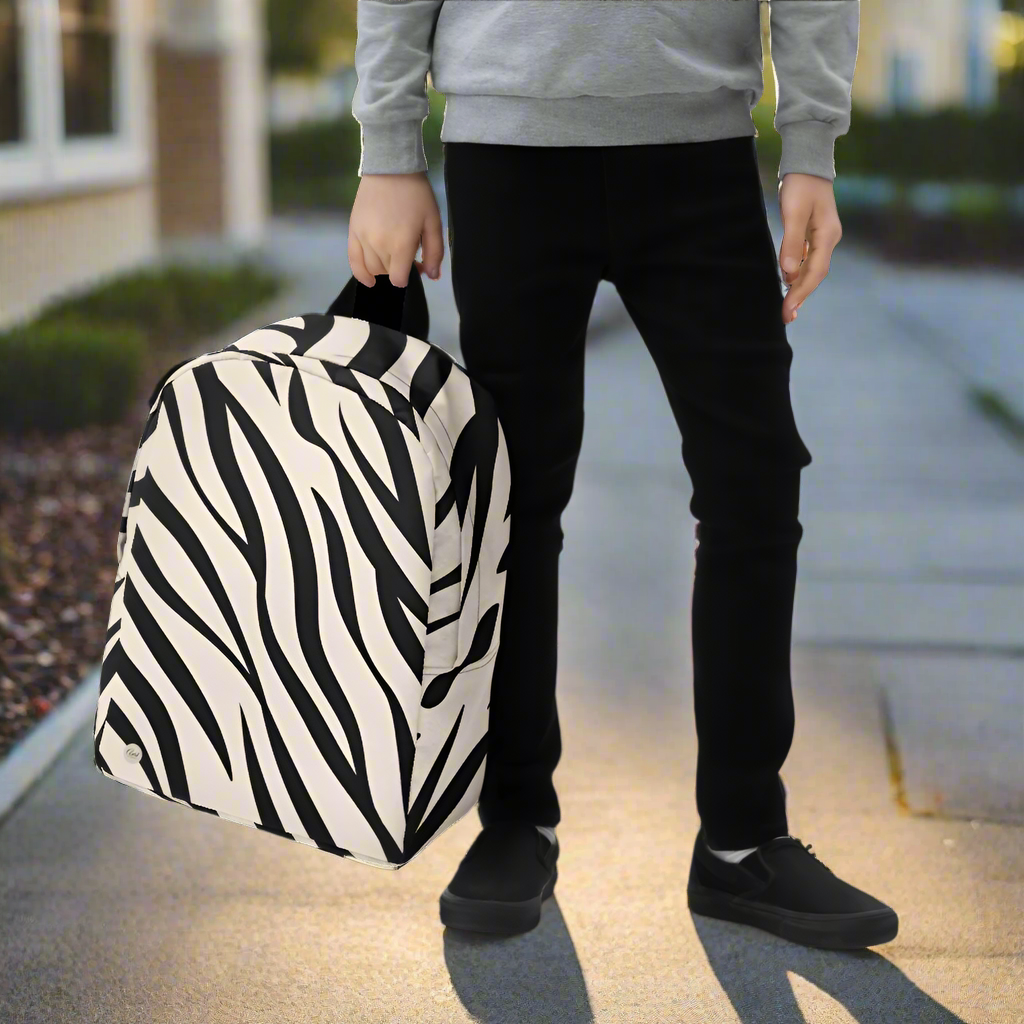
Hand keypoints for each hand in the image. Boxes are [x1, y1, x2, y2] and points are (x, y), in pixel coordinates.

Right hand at [348, 172, 444, 288]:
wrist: (390, 169)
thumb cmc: (416, 195)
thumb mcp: (433, 222)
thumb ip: (434, 253)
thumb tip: (432, 277)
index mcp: (401, 245)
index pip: (399, 279)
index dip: (407, 277)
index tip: (413, 267)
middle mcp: (379, 245)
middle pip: (386, 273)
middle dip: (397, 270)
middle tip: (406, 255)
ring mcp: (363, 239)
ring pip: (371, 268)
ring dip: (383, 268)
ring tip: (391, 255)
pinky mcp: (353, 231)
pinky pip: (353, 261)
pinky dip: (360, 273)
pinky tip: (369, 280)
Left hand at [777, 173, 842, 324]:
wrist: (807, 163)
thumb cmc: (800, 185)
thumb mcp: (794, 212)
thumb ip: (792, 242)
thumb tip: (788, 272)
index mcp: (827, 236)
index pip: (814, 272)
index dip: (800, 293)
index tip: (787, 310)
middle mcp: (829, 239)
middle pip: (814, 275)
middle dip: (800, 296)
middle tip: (786, 317)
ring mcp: (823, 237)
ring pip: (811, 269)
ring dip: (798, 288)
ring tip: (786, 307)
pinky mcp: (814, 234)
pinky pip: (806, 260)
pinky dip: (796, 274)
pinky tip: (787, 282)